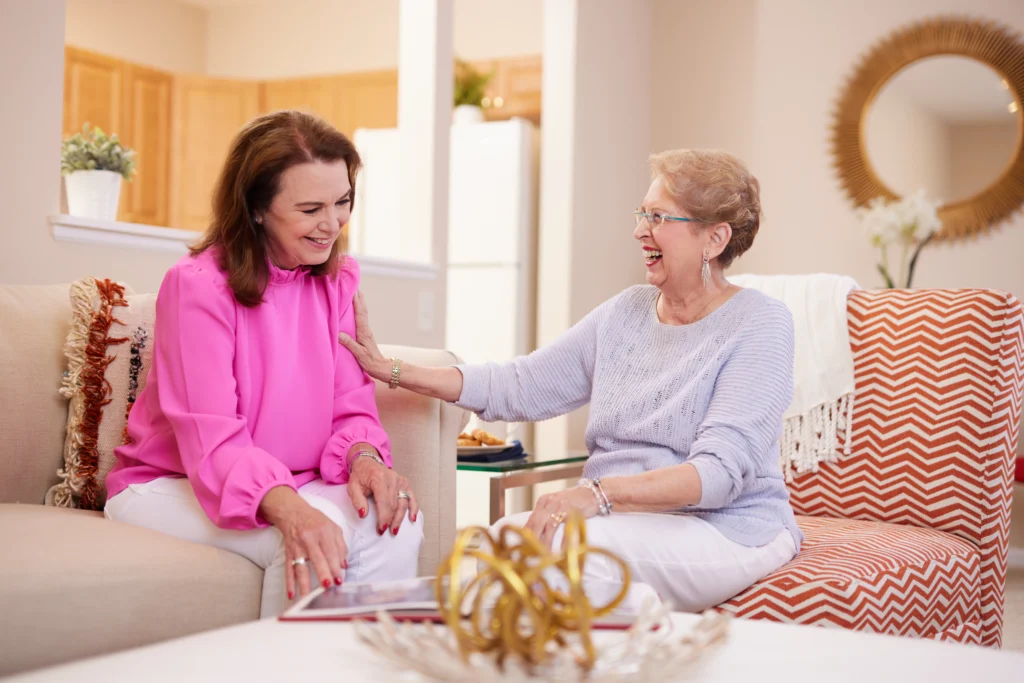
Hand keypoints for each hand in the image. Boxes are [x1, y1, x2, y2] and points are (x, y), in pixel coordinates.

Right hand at [259, 486, 346, 600]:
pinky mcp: (288, 553)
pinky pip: (288, 569)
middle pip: (317, 559)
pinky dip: (289, 583)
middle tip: (328, 587)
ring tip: (309, 597)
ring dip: (305, 583)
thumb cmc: (316, 521)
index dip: (335, 566)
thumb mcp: (333, 527)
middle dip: (323, 574)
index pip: (331, 551)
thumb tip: (344, 565)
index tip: (340, 580)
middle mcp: (309, 539)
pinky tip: (292, 595)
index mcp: (324, 532)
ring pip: (300, 567)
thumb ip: (341, 546)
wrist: (292, 512)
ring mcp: (297, 547)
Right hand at [338, 291, 390, 382]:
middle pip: (363, 309)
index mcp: (364, 332)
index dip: (357, 301)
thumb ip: (349, 344)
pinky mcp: (366, 335)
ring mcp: (366, 331)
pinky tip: (356, 310)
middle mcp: (366, 329)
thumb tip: (339, 334)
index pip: (360, 313)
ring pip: (363, 313)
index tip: (354, 289)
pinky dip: (359, 310)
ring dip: (359, 302)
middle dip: (359, 297)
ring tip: (355, 292)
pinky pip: (361, 318)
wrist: (381, 368)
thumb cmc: (370, 362)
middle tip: (355, 284)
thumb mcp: (359, 354)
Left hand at [348, 454, 418, 535]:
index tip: (380, 529)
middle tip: (385, 532)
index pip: (384, 502)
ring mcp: (400, 480)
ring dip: (400, 518)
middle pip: (394, 504)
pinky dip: (413, 508)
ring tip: (395, 530)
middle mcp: (392, 479)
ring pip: (403, 503)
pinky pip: (411, 497)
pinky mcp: (405, 482)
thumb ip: (357, 501)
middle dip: (390, 520)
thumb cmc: (360, 476)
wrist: (367, 462)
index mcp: (379, 479)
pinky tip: (412, 518)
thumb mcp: (352, 487)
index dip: (384, 517)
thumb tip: (363, 515)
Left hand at [524, 487, 599, 549]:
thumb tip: (534, 533)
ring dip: (546, 543)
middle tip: (530, 556)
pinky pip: (565, 529)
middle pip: (537, 524)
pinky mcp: (573, 511)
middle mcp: (550, 502)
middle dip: (532, 541)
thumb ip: (545, 515)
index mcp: (543, 501)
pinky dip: (563, 542)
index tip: (522, 549)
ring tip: (544, 557)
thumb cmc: (574, 502)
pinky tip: (561, 552)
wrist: (594, 493)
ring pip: (549, 527)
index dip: (525, 535)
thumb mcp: (556, 504)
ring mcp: (561, 505)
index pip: (530, 520)